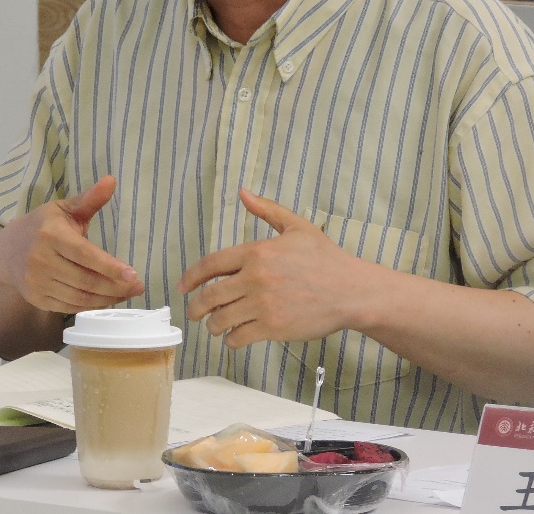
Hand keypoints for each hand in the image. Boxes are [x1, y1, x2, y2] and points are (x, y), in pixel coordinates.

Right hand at [0, 175, 142, 313]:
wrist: (7, 251)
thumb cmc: (43, 227)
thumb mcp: (64, 209)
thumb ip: (89, 199)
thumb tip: (112, 180)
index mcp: (51, 235)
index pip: (84, 254)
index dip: (110, 267)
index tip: (133, 274)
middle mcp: (42, 261)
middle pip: (85, 280)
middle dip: (116, 286)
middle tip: (138, 286)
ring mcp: (38, 283)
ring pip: (80, 298)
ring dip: (108, 298)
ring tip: (128, 293)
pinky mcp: (38, 299)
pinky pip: (70, 307)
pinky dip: (92, 305)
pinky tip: (108, 299)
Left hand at [178, 189, 369, 347]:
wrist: (351, 290)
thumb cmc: (326, 259)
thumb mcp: (297, 227)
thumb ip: (267, 210)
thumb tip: (244, 194)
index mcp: (257, 252)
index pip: (210, 265)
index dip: (190, 278)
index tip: (183, 287)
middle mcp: (255, 278)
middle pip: (209, 297)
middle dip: (195, 308)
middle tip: (194, 312)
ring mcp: (263, 305)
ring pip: (220, 320)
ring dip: (212, 326)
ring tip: (215, 326)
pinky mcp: (273, 328)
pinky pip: (238, 337)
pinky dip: (231, 340)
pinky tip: (234, 336)